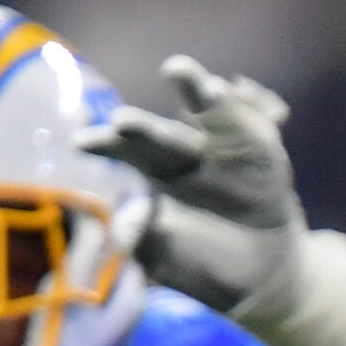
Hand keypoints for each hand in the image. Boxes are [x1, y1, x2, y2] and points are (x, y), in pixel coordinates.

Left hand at [78, 54, 345, 345]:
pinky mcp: (262, 144)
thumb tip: (128, 222)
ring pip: (206, 107)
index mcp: (152, 173)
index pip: (122, 151)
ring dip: (194, 88)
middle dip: (142, 127)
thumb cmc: (203, 265)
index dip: (103, 144)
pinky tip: (234, 91)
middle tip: (122, 122)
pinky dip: (246, 104)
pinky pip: (253, 118)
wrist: (265, 274)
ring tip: (179, 71)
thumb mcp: (167, 260)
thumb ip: (145, 240)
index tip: (80, 143)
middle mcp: (183, 150)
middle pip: (160, 133)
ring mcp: (224, 142)